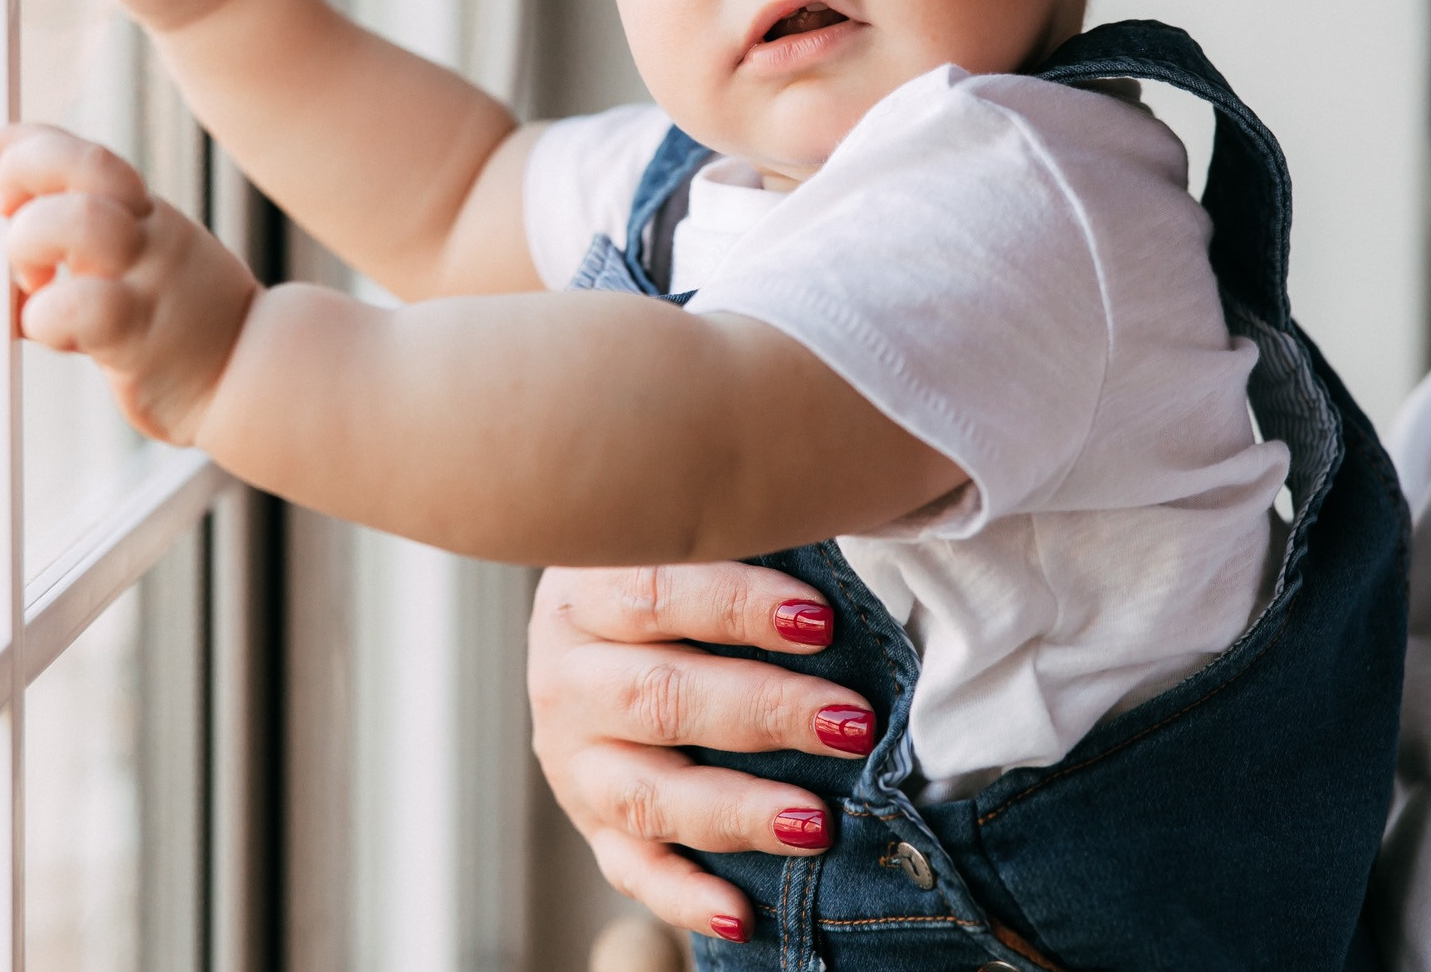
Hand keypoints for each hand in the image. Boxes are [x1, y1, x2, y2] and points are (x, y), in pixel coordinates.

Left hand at [0, 124, 257, 444]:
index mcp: (144, 211)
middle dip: (23, 183)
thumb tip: (5, 219)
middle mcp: (149, 232)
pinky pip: (78, 307)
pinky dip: (44, 319)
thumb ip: (85, 232)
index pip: (82, 150)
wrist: (250, 373)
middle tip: (12, 228)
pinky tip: (58, 335)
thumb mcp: (144, 256)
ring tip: (34, 283)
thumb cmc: (181, 320)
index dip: (21, 141)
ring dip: (31, 246)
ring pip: (79, 222)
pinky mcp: (141, 333)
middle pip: (83, 165)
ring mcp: (149, 279)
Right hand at [528, 563, 879, 942]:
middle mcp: (567, 676)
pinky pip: (632, 870)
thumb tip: (863, 515)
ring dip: (737, 810)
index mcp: (588, 589)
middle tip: (851, 723)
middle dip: (764, 711)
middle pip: (660, 697)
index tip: (822, 621)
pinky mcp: (590, 824)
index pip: (658, 591)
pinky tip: (742, 915)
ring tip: (817, 823)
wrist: (595, 632)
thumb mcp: (693, 540)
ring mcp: (574, 759)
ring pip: (647, 793)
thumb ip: (754, 533)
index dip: (739, 606)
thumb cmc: (678, 576)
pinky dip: (685, 896)